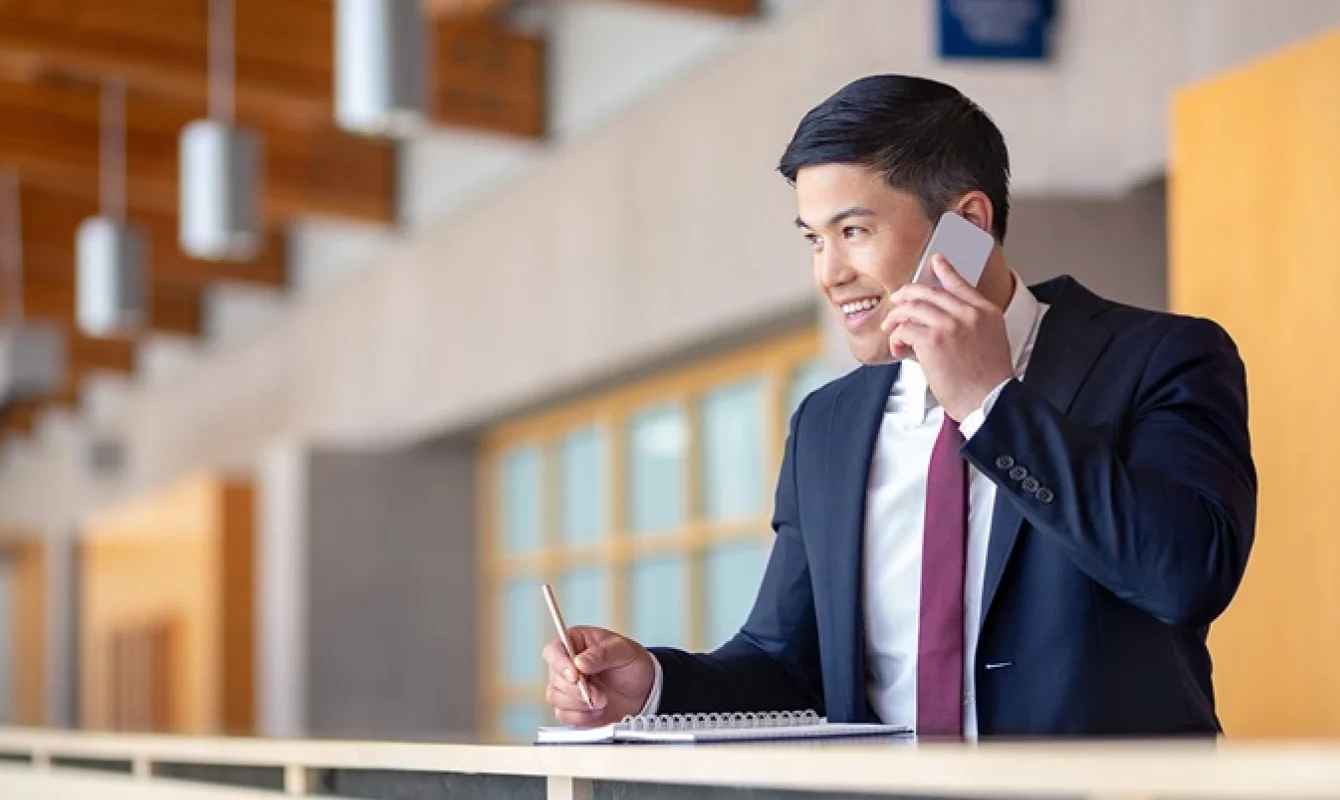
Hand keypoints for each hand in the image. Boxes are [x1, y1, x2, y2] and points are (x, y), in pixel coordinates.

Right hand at [542, 626, 655, 726]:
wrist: (643, 690)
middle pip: (554, 678)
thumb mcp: (623, 651)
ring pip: (556, 698)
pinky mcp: (570, 708)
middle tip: (599, 694)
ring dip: (581, 704)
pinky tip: (598, 710)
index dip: (559, 664)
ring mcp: (566, 687)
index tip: (575, 675)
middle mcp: (566, 664)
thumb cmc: (631, 663)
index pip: (553, 650)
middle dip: (577, 690)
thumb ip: (601, 654)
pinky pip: (563, 716)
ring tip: (603, 700)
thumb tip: (579, 662)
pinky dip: (582, 717)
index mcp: (575, 642)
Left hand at [881, 254, 1013, 420]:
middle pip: (929, 292)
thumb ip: (974, 322)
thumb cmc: (989, 380)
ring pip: (911, 308)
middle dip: (906, 294)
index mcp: (986, 312)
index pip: (961, 283)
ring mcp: (949, 325)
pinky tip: (898, 348)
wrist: (990, 401)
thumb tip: (948, 317)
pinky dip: (896, 338)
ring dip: (896, 318)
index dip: (944, 270)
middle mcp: (968, 314)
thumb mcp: (993, 340)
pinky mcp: (932, 341)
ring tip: (891, 329)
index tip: (935, 261)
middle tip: (896, 301)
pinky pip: (904, 329)